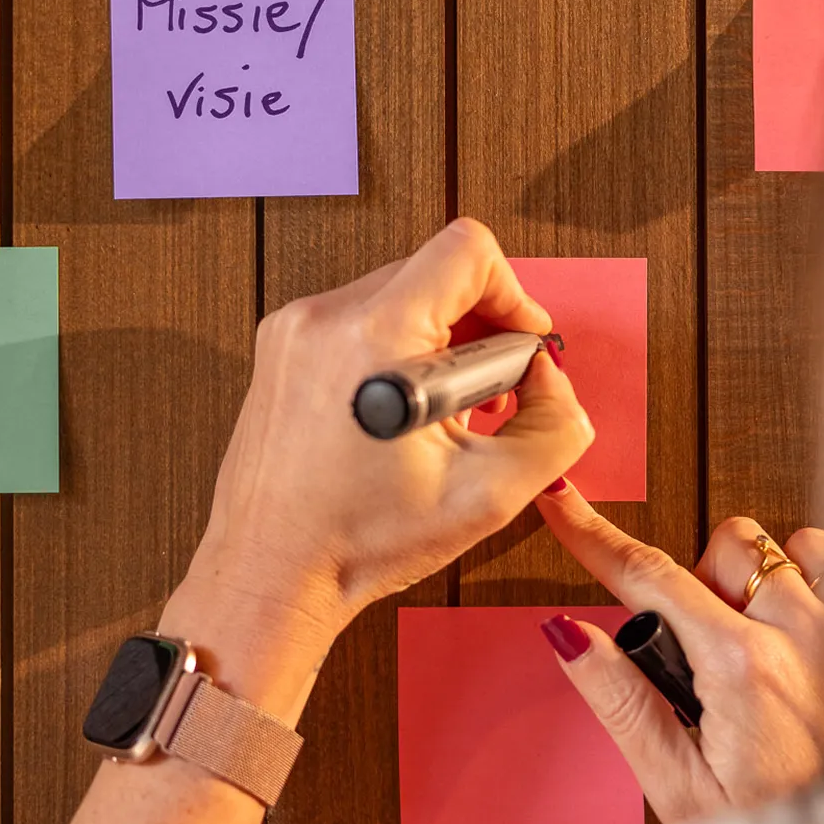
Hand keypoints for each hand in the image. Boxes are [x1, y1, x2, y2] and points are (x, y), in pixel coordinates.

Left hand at [183, 220, 594, 645]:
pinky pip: (359, 318)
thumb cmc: (357, 542)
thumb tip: (553, 379)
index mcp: (374, 338)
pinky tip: (402, 414)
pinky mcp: (280, 347)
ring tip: (443, 415)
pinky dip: (395, 351)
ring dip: (438, 340)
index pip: (466, 250)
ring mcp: (294, 329)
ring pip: (398, 294)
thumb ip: (553, 426)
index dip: (514, 293)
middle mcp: (324, 317)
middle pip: (433, 271)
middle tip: (488, 395)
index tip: (522, 341)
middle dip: (478, 325)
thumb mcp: (488, 494)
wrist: (270, 573)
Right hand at [536, 483, 823, 823]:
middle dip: (700, 583)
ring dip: (761, 581)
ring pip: (785, 546)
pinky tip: (805, 637)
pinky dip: (815, 584)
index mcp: (741, 667)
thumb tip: (568, 635)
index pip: (649, 575)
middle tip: (704, 655)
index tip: (563, 502)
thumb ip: (623, 703)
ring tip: (759, 645)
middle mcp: (804, 633)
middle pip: (722, 547)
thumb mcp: (682, 791)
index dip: (594, 534)